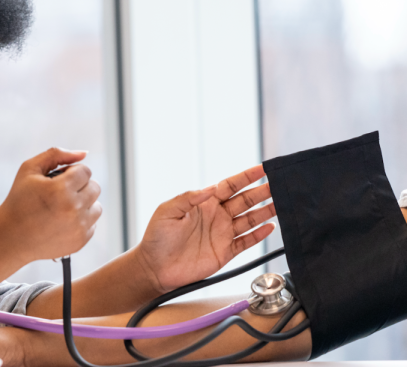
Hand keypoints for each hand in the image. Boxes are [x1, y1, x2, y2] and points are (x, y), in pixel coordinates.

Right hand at [0, 147, 101, 262]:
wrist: (10, 238)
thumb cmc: (19, 200)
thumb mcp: (29, 169)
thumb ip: (57, 154)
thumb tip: (84, 153)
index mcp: (61, 189)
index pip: (85, 171)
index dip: (72, 173)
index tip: (59, 180)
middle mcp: (73, 208)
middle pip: (94, 187)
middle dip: (80, 187)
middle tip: (61, 193)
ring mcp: (78, 227)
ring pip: (97, 206)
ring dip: (84, 204)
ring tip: (63, 207)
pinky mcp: (80, 241)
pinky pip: (93, 223)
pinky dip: (81, 220)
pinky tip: (63, 222)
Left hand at [134, 165, 274, 292]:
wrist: (154, 268)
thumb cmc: (157, 238)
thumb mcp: (167, 211)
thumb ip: (188, 197)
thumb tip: (211, 187)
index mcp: (204, 203)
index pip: (230, 185)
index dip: (246, 177)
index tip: (262, 168)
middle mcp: (217, 216)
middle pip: (244, 200)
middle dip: (261, 191)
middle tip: (278, 184)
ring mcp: (222, 233)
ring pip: (249, 219)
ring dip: (265, 211)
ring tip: (280, 203)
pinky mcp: (225, 252)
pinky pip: (246, 242)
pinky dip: (259, 235)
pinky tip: (270, 227)